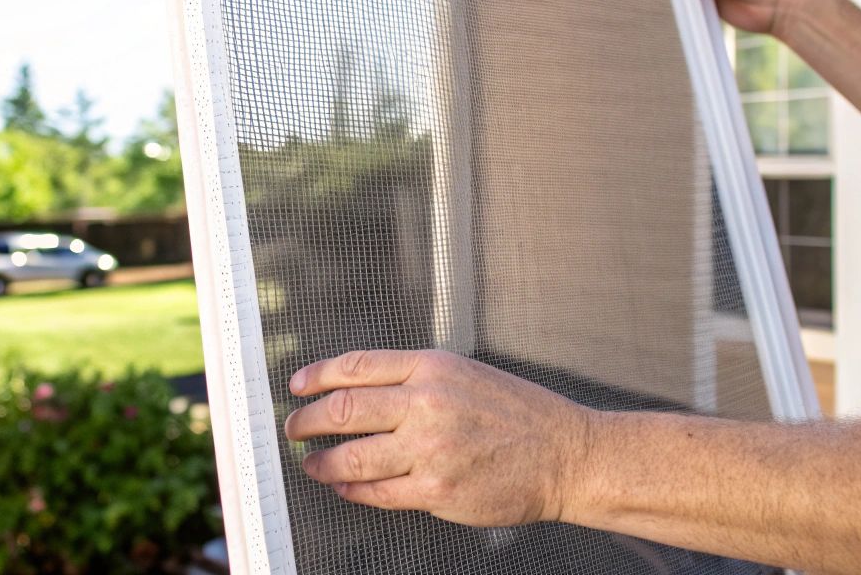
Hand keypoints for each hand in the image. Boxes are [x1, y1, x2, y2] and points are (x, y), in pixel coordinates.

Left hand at [284, 349, 593, 526]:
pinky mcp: (436, 492)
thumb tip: (360, 390)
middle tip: (294, 428)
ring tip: (312, 464)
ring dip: (322, 462)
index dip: (317, 376)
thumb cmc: (521, 415)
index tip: (297, 386)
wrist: (565, 455)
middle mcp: (428, 403)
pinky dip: (353, 491)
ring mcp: (430, 450)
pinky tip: (346, 488)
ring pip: (352, 457)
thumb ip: (416, 379)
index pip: (356, 366)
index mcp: (434, 367)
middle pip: (343, 410)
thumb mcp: (467, 374)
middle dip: (307, 421)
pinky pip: (377, 493)